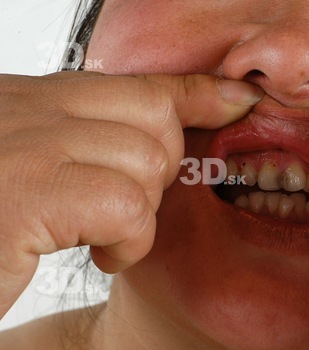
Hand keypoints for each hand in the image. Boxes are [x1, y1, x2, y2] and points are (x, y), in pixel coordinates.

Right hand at [0, 72, 262, 318]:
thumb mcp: (32, 170)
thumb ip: (80, 147)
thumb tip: (145, 145)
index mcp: (28, 103)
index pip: (134, 83)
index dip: (193, 93)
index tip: (234, 100)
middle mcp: (23, 110)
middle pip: (153, 119)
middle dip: (158, 172)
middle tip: (120, 209)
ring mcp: (21, 146)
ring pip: (145, 160)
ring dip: (139, 213)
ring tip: (101, 237)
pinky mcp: (22, 194)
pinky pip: (124, 203)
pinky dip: (127, 240)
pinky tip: (95, 255)